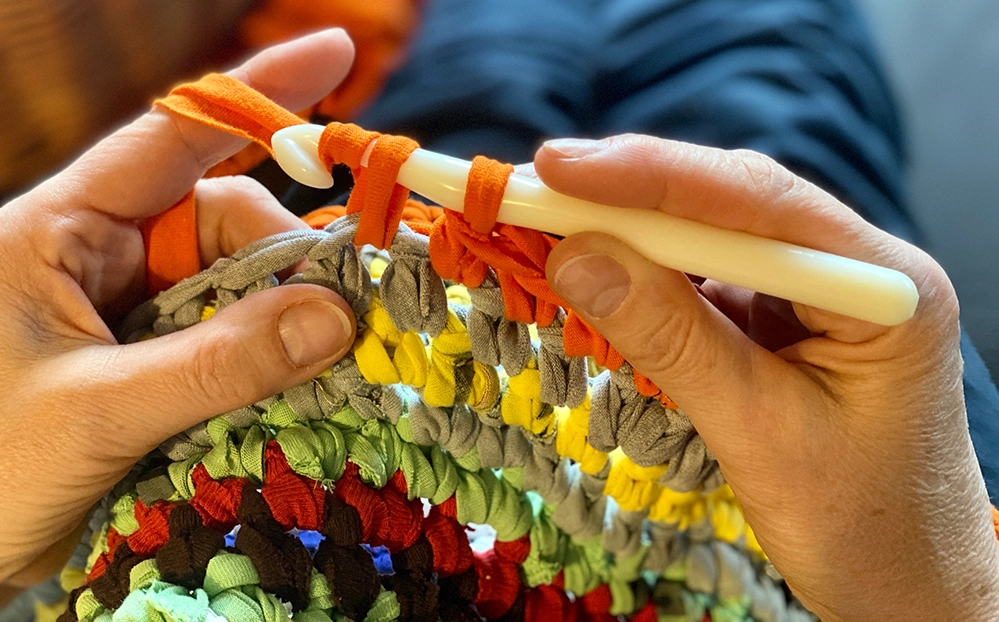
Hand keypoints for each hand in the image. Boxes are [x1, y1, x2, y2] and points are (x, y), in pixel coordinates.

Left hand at [0, 30, 357, 584]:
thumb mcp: (96, 413)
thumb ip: (216, 364)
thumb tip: (337, 316)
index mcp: (58, 232)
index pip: (168, 139)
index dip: (256, 94)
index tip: (336, 53)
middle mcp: (99, 257)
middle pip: (225, 224)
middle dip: (289, 263)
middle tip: (348, 323)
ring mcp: (127, 311)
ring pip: (237, 286)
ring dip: (285, 321)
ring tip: (327, 370)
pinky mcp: (149, 363)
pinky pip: (230, 339)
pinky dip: (268, 359)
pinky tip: (298, 387)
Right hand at [537, 136, 998, 618]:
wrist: (906, 584)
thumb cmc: (860, 524)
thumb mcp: (759, 431)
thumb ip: (672, 339)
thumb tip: (576, 257)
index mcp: (882, 284)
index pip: (756, 202)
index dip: (649, 177)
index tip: (555, 169)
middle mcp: (853, 267)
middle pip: (728, 205)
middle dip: (626, 198)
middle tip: (528, 190)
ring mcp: (814, 292)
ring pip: (708, 239)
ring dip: (626, 236)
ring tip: (545, 226)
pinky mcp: (781, 320)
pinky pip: (703, 283)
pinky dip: (644, 281)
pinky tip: (596, 276)